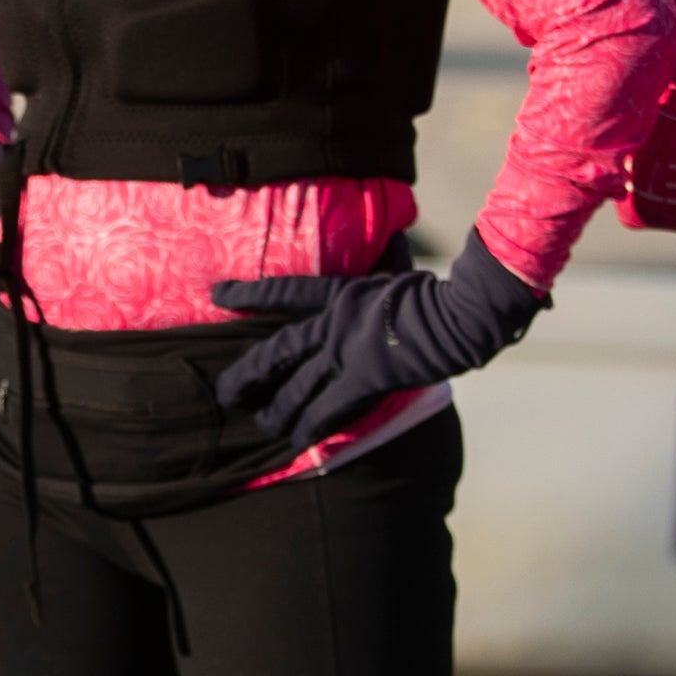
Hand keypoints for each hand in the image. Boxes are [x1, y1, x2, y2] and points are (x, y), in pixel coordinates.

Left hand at [211, 231, 544, 449]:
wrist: (458, 314)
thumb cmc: (437, 291)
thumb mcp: (400, 269)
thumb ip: (386, 258)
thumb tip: (393, 233)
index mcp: (342, 293)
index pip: (286, 292)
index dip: (250, 294)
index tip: (217, 294)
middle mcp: (335, 322)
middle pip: (279, 350)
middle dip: (248, 373)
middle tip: (225, 391)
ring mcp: (347, 352)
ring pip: (298, 386)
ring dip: (278, 409)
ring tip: (263, 423)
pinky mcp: (364, 379)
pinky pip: (328, 409)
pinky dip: (311, 426)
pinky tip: (297, 442)